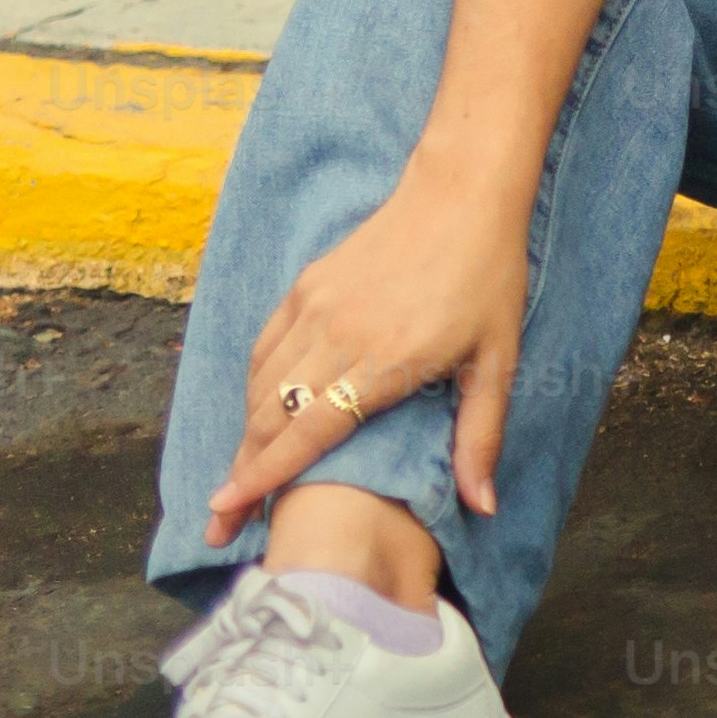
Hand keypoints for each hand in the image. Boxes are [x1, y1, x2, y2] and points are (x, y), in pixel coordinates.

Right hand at [207, 168, 531, 535]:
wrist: (461, 195)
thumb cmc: (488, 280)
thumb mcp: (498, 360)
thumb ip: (481, 437)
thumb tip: (484, 507)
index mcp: (386, 361)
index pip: (309, 432)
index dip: (265, 477)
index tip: (225, 513)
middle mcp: (339, 335)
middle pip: (272, 417)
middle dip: (242, 473)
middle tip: (218, 522)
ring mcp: (316, 307)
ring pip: (262, 384)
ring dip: (244, 435)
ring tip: (236, 478)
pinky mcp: (305, 286)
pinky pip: (265, 347)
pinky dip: (253, 386)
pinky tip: (255, 414)